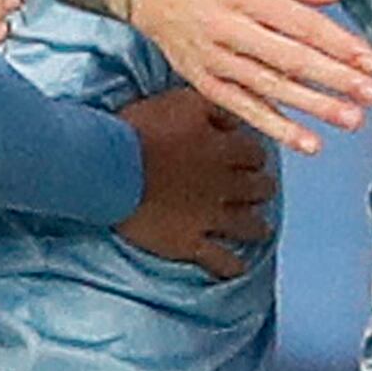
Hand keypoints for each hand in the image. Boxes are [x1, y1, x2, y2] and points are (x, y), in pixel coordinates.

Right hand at [115, 84, 273, 280]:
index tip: (251, 157)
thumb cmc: (141, 129)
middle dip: (261, 188)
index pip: (255, 153)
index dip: (254, 155)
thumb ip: (215, 109)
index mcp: (223, 149)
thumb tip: (235, 120)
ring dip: (257, 227)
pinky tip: (239, 269)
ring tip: (262, 229)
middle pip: (257, 189)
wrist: (109, 166)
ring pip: (246, 225)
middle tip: (261, 189)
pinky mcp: (187, 241)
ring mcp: (208, 216)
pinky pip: (218, 259)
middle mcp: (223, 185)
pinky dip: (231, 266)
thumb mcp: (182, 101)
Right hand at [125, 0, 371, 154]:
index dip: (337, 43)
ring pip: (272, 88)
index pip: (299, 22)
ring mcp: (216, 61)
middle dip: (335, 79)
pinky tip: (308, 142)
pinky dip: (278, 128)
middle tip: (371, 93)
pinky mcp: (208, 84)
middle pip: (289, 59)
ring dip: (314, 107)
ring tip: (351, 119)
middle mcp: (228, 29)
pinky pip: (247, 110)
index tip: (368, 58)